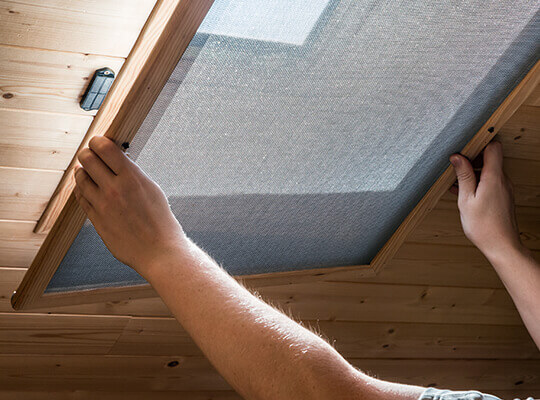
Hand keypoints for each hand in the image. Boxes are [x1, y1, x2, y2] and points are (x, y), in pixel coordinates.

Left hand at [73, 136, 186, 275]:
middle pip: (86, 159)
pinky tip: (88, 188)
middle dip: (88, 154)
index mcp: (132, 178)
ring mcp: (102, 205)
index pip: (103, 147)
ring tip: (89, 172)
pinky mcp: (96, 219)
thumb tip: (117, 160)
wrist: (159, 250)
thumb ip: (132, 173)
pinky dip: (82, 189)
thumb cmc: (160, 221)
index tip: (100, 143)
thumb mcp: (152, 189)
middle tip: (93, 156)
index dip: (98, 141)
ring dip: (83, 171)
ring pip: (80, 178)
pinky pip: (80, 197)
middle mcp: (114, 189)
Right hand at [449, 141, 522, 259]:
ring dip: (473, 173)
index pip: (493, 147)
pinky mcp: (503, 196)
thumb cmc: (483, 226)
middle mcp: (503, 180)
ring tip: (458, 184)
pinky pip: (491, 182)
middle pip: (490, 158)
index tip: (465, 148)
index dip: (479, 143)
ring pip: (489, 171)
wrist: (501, 246)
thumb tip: (457, 157)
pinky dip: (478, 183)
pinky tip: (465, 193)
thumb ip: (463, 176)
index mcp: (493, 177)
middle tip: (456, 169)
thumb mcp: (466, 199)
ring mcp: (504, 188)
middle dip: (472, 160)